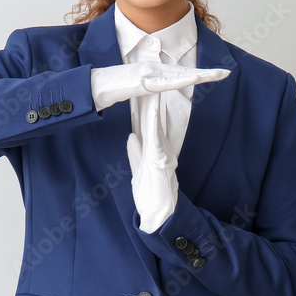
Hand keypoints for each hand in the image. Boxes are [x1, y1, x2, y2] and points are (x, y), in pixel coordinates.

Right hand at [91, 61, 229, 111]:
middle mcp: (152, 69)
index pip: (180, 74)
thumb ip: (144, 87)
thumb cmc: (110, 88)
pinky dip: (179, 80)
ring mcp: (147, 73)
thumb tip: (153, 89)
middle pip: (184, 72)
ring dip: (198, 76)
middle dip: (206, 73)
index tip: (216, 74)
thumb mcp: (132, 89)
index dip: (199, 74)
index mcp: (152, 72)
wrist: (92, 86)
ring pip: (178, 75)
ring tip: (216, 75)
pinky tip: (193, 79)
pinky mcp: (142, 80)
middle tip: (226, 73)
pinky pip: (164, 82)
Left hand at [126, 91, 178, 233]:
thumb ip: (135, 154)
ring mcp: (163, 153)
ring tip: (152, 85)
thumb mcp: (137, 172)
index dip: (144, 106)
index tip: (140, 88)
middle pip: (154, 120)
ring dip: (154, 105)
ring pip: (157, 124)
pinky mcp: (162, 161)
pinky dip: (155, 122)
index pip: (148, 124)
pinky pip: (156, 137)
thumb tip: (132, 137)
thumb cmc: (150, 197)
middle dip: (151, 99)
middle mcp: (162, 148)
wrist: (159, 217)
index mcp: (155, 150)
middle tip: (148, 78)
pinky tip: (153, 108)